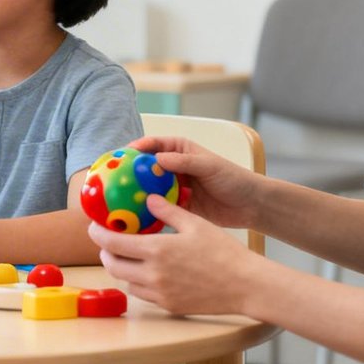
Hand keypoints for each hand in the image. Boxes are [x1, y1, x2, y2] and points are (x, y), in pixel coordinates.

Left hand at [89, 195, 258, 314]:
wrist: (246, 285)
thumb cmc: (223, 251)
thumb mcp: (195, 224)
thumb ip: (167, 211)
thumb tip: (148, 199)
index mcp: (157, 251)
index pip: (113, 243)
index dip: (98, 234)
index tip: (93, 227)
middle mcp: (153, 275)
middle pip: (113, 265)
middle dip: (105, 253)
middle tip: (107, 242)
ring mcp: (160, 294)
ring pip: (125, 282)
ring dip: (121, 268)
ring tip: (126, 256)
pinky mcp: (169, 306)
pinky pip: (142, 295)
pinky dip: (137, 283)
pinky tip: (146, 272)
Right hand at [128, 135, 262, 229]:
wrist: (251, 205)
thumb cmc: (233, 178)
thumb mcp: (209, 165)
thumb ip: (184, 162)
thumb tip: (157, 159)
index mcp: (179, 151)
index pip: (152, 145)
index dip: (135, 149)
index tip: (121, 156)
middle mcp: (172, 168)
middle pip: (145, 169)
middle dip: (129, 174)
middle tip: (112, 181)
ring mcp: (174, 188)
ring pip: (149, 190)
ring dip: (136, 195)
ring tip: (118, 201)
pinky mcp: (177, 208)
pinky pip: (159, 209)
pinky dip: (148, 212)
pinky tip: (136, 218)